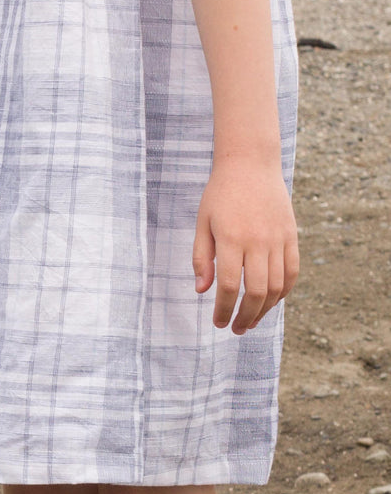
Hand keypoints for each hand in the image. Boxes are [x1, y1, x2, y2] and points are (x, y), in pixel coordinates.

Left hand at [193, 157, 298, 334]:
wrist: (251, 164)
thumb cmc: (220, 196)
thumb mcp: (202, 225)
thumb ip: (201, 259)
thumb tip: (201, 291)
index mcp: (231, 239)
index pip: (228, 286)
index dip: (223, 309)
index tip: (218, 322)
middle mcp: (258, 241)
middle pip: (256, 291)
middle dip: (245, 316)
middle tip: (236, 329)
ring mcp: (278, 238)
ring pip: (276, 285)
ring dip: (265, 309)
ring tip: (251, 321)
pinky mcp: (291, 235)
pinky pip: (292, 271)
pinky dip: (283, 291)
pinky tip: (270, 302)